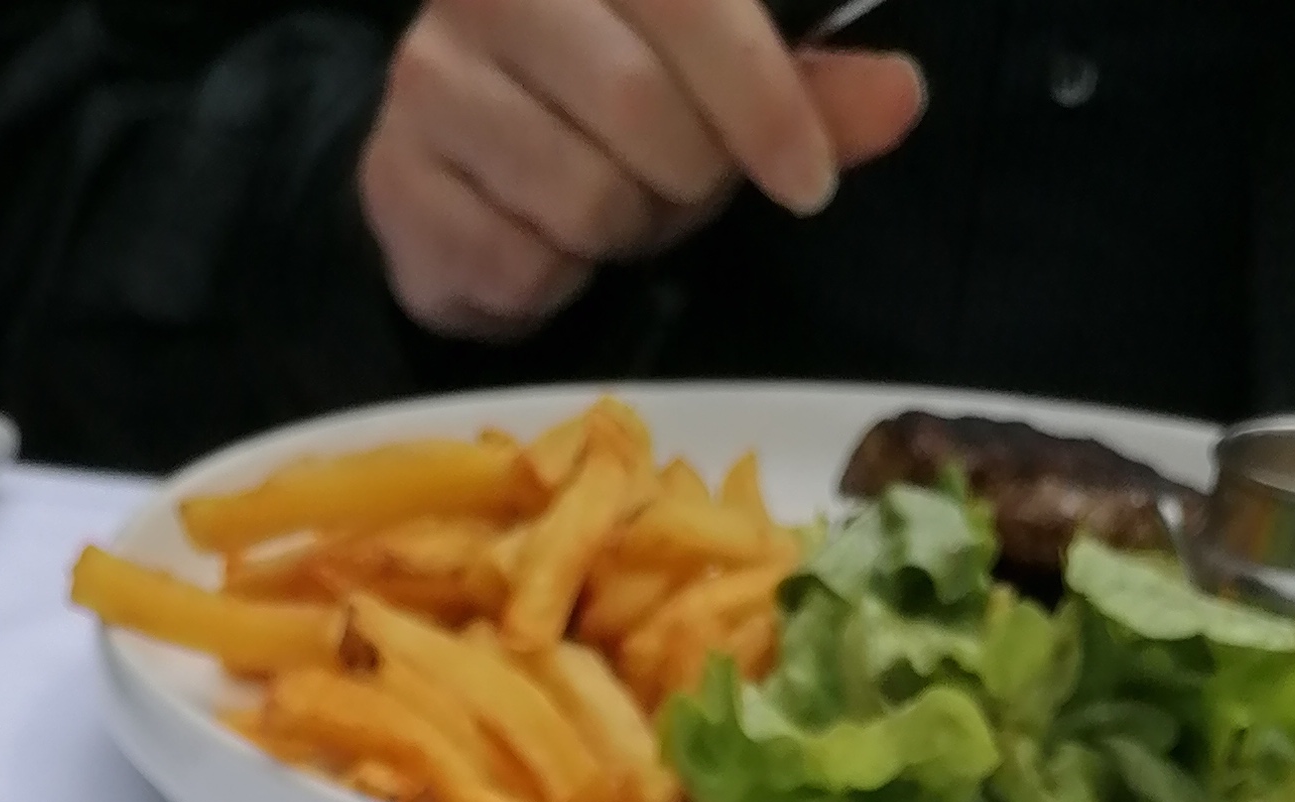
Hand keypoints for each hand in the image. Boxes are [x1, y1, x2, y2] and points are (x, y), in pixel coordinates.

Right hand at [358, 0, 925, 341]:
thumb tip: (902, 98)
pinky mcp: (393, 181)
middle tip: (675, 184)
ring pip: (580, 202)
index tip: (807, 183)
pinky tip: (540, 238)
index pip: (694, 5)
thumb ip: (808, 88)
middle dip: (685, 179)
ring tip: (605, 207)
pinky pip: (515, 265)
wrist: (457, 154)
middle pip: (640, 115)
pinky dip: (551, 280)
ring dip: (619, 233)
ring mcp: (426, 82)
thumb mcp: (721, 81)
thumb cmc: (603, 101)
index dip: (763, 103)